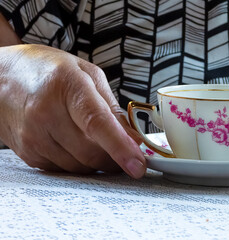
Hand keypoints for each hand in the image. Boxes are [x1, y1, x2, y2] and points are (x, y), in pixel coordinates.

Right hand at [0, 44, 145, 177]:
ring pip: (79, 166)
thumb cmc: (48, 70)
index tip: (138, 166)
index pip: (97, 123)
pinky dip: (78, 161)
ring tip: (94, 140)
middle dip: (114, 158)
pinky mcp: (28, 153)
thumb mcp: (87, 74)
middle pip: (91, 152)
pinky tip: (74, 142)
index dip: (120, 147)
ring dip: (96, 160)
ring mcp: (33, 136)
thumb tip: (133, 138)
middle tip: (125, 152)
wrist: (2, 77)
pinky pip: (64, 169)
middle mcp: (45, 112)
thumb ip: (112, 107)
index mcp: (67, 86)